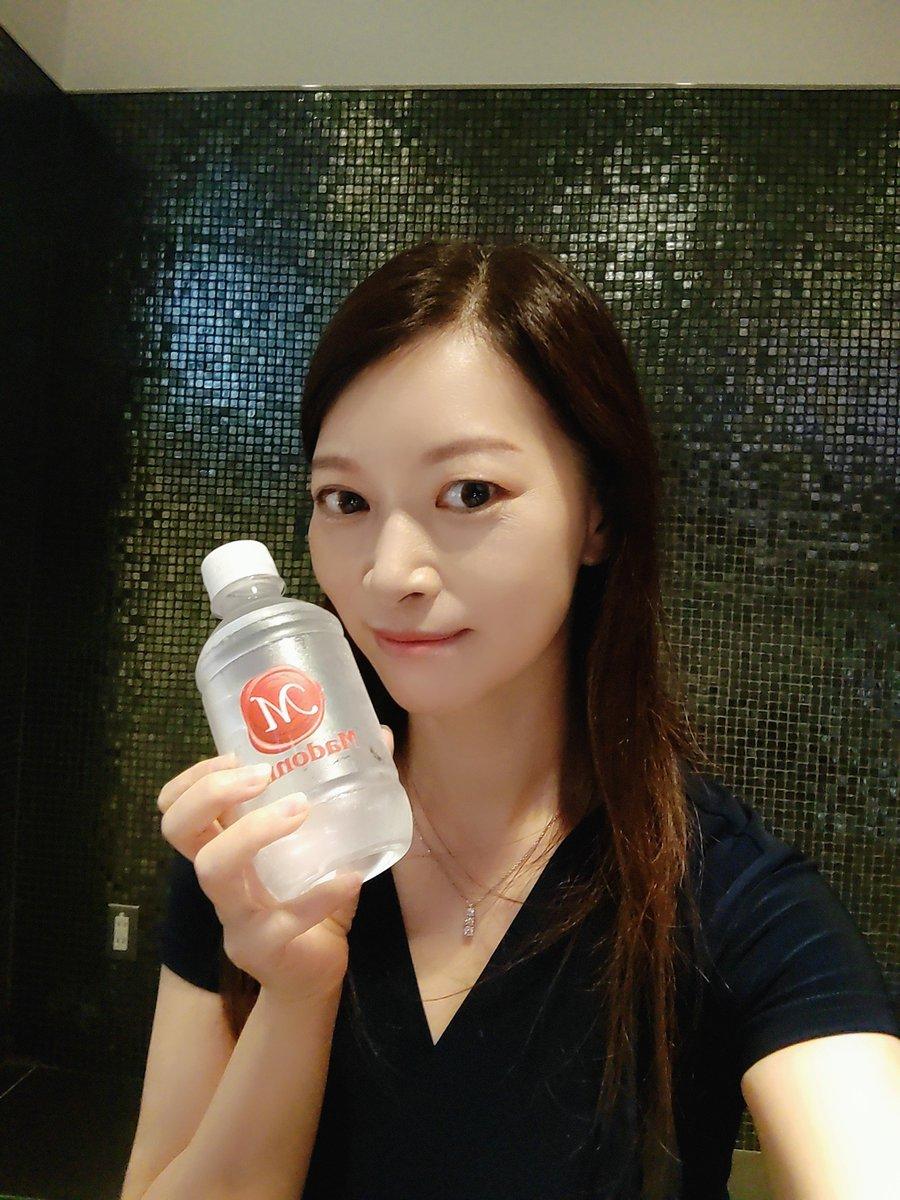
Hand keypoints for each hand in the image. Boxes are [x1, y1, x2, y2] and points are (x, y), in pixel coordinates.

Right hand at [157, 725, 395, 1003]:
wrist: (317, 970)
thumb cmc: (312, 893)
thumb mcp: (322, 838)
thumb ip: (344, 790)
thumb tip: (382, 733)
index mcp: (223, 846)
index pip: (177, 807)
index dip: (194, 779)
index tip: (235, 756)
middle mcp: (219, 878)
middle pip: (180, 830)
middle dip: (211, 793)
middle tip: (261, 775)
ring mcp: (235, 916)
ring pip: (215, 869)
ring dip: (254, 831)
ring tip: (301, 809)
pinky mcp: (264, 949)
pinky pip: (283, 919)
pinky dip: (318, 895)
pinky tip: (349, 878)